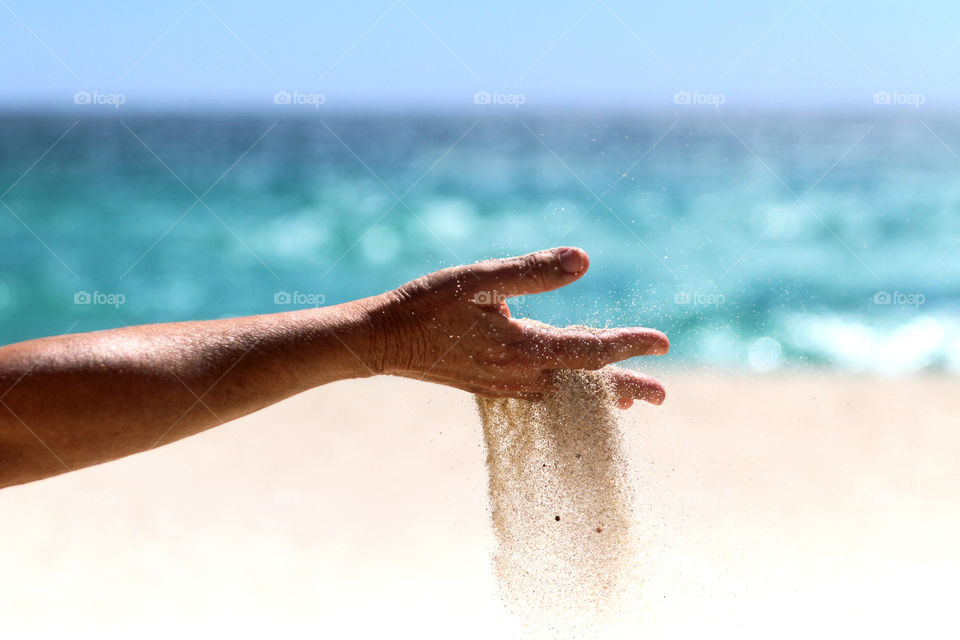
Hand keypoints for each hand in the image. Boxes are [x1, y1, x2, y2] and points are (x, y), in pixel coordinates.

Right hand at [366, 247, 667, 407]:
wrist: (381, 341)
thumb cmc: (427, 305)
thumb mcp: (479, 279)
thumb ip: (532, 271)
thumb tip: (584, 260)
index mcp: (524, 349)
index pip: (590, 350)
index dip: (629, 346)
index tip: (663, 343)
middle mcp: (521, 375)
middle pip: (586, 384)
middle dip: (627, 388)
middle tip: (663, 397)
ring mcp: (505, 386)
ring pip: (566, 392)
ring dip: (600, 395)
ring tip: (630, 401)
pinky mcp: (491, 387)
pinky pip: (544, 393)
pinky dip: (568, 393)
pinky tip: (569, 389)